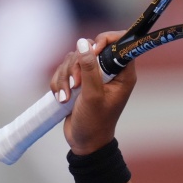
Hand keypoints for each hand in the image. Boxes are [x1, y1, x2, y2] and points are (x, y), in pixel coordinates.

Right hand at [51, 30, 138, 154]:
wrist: (84, 142)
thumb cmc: (95, 122)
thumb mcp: (92, 95)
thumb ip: (89, 68)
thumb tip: (83, 43)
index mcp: (123, 74)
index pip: (121, 43)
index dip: (105, 40)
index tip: (92, 51)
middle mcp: (110, 71)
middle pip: (90, 47)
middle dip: (77, 65)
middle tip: (77, 84)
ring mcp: (93, 75)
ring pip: (74, 58)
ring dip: (65, 77)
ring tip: (66, 98)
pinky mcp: (79, 81)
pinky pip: (65, 69)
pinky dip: (59, 82)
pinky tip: (61, 98)